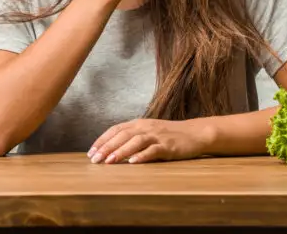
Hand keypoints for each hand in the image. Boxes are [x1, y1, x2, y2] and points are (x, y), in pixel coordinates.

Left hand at [87, 119, 206, 164]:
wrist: (195, 133)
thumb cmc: (169, 135)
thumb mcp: (149, 132)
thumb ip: (132, 137)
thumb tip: (112, 149)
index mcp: (139, 123)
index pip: (116, 129)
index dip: (103, 140)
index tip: (91, 152)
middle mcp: (146, 127)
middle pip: (123, 135)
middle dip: (107, 147)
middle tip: (95, 159)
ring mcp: (157, 136)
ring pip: (135, 142)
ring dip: (121, 151)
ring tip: (109, 162)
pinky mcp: (168, 146)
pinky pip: (153, 150)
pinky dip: (142, 156)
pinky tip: (133, 163)